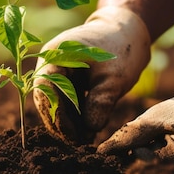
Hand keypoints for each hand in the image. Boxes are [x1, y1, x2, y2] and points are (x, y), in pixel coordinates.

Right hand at [33, 6, 150, 143]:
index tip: (73, 135)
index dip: (57, 114)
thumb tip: (89, 129)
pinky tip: (85, 128)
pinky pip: (61, 98)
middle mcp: (49, 61)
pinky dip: (71, 114)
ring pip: (52, 100)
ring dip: (65, 120)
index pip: (46, 89)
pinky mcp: (63, 76)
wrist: (127, 31)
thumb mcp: (115, 78)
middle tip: (77, 142)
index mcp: (56, 54)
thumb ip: (100, 102)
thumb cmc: (122, 49)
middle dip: (60, 122)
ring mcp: (54, 68)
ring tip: (83, 138)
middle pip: (45, 97)